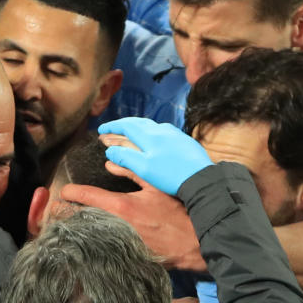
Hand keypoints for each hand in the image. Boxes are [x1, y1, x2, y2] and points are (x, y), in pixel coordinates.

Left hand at [59, 178, 205, 270]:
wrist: (192, 244)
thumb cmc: (175, 213)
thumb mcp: (154, 187)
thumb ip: (131, 172)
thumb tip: (110, 162)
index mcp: (120, 206)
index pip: (85, 195)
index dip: (69, 192)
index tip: (63, 191)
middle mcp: (114, 225)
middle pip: (77, 219)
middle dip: (65, 213)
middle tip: (56, 209)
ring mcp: (115, 243)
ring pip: (84, 236)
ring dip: (74, 229)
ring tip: (65, 225)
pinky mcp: (120, 257)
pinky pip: (96, 249)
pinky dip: (88, 244)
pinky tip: (83, 241)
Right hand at [97, 118, 211, 196]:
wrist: (201, 179)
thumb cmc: (170, 175)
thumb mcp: (143, 168)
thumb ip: (125, 157)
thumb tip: (110, 150)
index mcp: (150, 135)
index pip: (126, 125)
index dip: (112, 127)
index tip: (101, 130)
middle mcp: (163, 130)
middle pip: (139, 123)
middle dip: (123, 126)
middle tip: (112, 131)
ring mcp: (175, 134)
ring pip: (152, 127)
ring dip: (137, 129)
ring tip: (129, 135)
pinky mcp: (185, 141)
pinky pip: (163, 132)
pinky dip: (151, 134)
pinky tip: (152, 141)